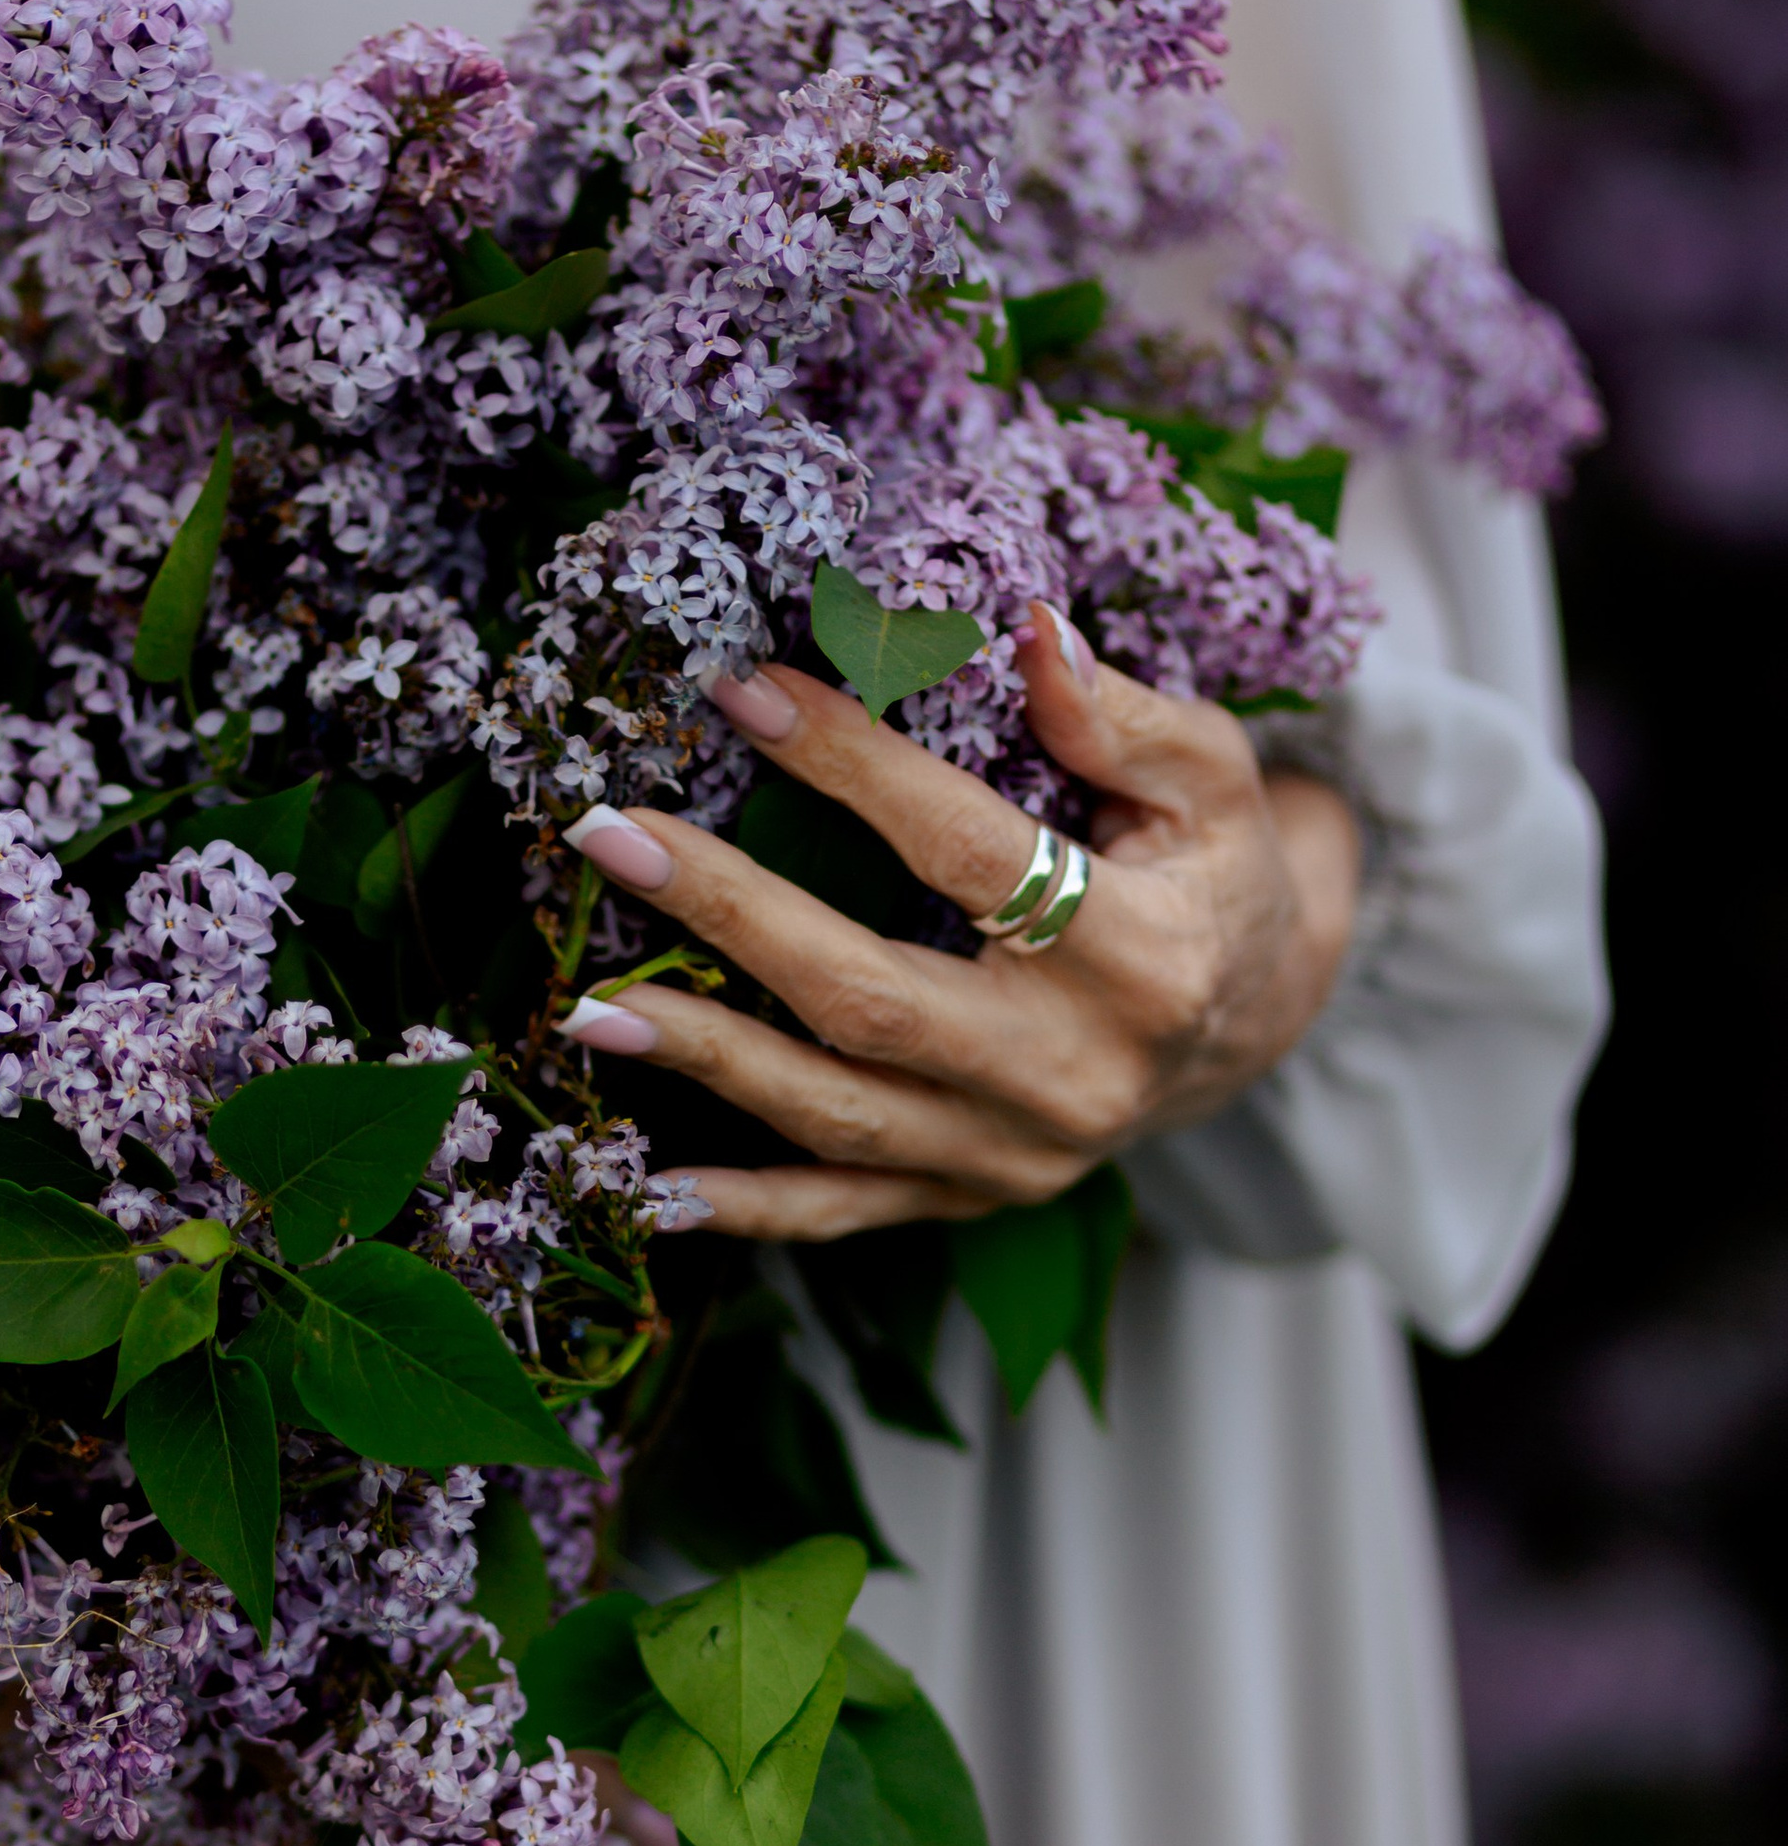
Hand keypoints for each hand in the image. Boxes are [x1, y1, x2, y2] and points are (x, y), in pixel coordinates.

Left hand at [559, 603, 1360, 1238]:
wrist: (1254, 1022)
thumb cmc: (1216, 871)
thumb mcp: (1211, 779)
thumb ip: (1122, 716)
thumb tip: (1032, 630)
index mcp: (1142, 955)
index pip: (966, 851)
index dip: (850, 767)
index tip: (740, 690)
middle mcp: (1075, 1072)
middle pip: (870, 998)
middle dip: (729, 914)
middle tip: (613, 838)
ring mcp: (1020, 1154)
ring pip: (838, 1114)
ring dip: (705, 1061)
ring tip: (590, 1008)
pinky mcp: (978, 1197)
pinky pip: (846, 1215)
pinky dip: (749, 1208)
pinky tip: (649, 1187)